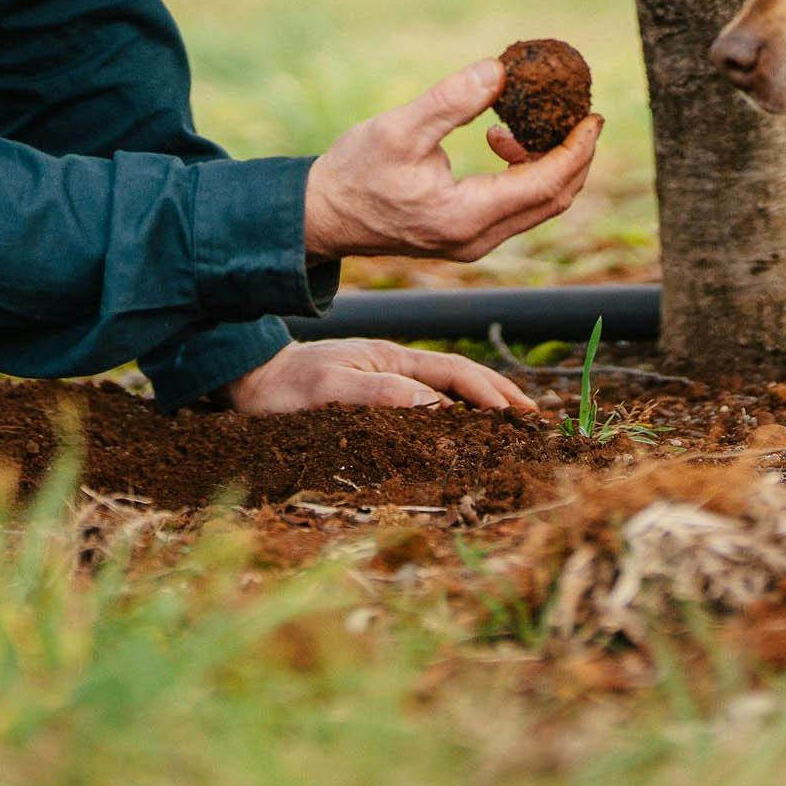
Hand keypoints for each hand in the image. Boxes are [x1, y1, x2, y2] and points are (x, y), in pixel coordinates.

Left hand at [227, 337, 539, 414]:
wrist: (251, 383)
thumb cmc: (284, 390)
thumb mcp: (329, 390)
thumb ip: (379, 393)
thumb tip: (434, 405)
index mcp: (390, 358)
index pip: (453, 373)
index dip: (488, 392)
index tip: (517, 414)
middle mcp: (394, 367)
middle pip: (460, 377)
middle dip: (499, 394)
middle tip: (534, 417)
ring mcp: (387, 381)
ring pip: (447, 389)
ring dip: (482, 403)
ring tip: (513, 421)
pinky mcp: (376, 398)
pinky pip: (427, 403)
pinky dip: (455, 412)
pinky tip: (465, 427)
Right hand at [302, 57, 600, 262]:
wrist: (323, 215)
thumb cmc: (355, 172)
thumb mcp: (399, 129)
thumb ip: (451, 101)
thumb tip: (499, 70)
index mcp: (467, 217)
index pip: (546, 185)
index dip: (577, 149)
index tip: (592, 115)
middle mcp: (478, 239)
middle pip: (554, 200)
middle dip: (574, 155)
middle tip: (580, 113)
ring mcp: (473, 243)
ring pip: (537, 205)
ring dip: (546, 161)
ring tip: (520, 122)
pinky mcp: (466, 237)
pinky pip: (516, 206)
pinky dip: (523, 172)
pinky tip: (497, 140)